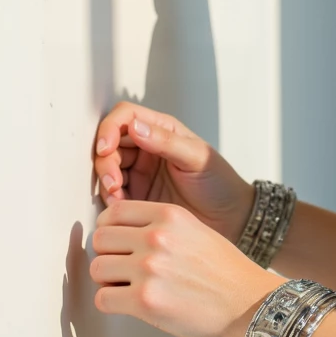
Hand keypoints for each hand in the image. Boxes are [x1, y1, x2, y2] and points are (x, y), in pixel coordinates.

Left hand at [90, 198, 277, 336]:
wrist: (252, 307)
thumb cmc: (229, 275)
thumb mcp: (197, 233)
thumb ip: (162, 228)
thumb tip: (123, 235)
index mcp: (170, 216)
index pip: (113, 212)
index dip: (109, 229)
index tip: (116, 243)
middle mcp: (157, 238)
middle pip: (99, 239)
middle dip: (108, 256)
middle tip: (121, 269)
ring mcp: (149, 269)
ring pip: (97, 269)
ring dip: (108, 282)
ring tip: (128, 289)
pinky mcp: (145, 301)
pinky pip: (103, 299)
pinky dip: (112, 305)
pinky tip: (131, 306)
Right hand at [92, 102, 254, 244]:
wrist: (229, 219)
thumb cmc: (220, 183)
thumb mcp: (197, 158)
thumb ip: (166, 142)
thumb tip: (135, 126)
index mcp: (162, 130)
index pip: (126, 117)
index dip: (110, 128)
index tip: (106, 147)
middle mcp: (146, 148)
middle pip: (110, 143)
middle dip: (105, 161)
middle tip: (114, 182)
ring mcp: (139, 172)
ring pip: (107, 167)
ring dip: (106, 181)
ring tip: (117, 197)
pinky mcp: (136, 196)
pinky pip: (113, 192)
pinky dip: (111, 198)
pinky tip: (120, 206)